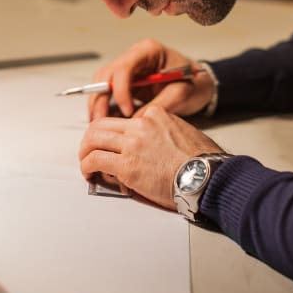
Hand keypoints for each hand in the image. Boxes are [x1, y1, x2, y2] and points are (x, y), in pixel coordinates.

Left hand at [78, 106, 223, 207]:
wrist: (207, 177)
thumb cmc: (202, 162)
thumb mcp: (183, 133)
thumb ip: (163, 133)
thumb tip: (150, 147)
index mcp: (155, 115)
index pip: (123, 119)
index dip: (113, 133)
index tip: (111, 144)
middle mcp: (141, 125)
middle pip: (102, 124)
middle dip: (91, 138)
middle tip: (88, 150)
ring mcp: (132, 144)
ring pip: (93, 139)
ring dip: (85, 152)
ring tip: (85, 163)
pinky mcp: (127, 166)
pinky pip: (95, 160)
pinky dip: (87, 166)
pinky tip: (89, 173)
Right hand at [88, 39, 214, 119]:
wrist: (201, 84)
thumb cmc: (195, 83)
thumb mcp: (182, 94)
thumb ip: (158, 106)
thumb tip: (134, 121)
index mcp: (148, 51)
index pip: (124, 68)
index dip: (121, 91)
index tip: (127, 111)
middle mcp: (134, 57)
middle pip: (106, 75)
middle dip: (101, 99)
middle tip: (100, 121)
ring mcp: (129, 68)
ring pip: (102, 84)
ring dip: (99, 104)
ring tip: (100, 124)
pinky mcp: (127, 82)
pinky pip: (109, 93)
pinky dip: (106, 107)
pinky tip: (108, 122)